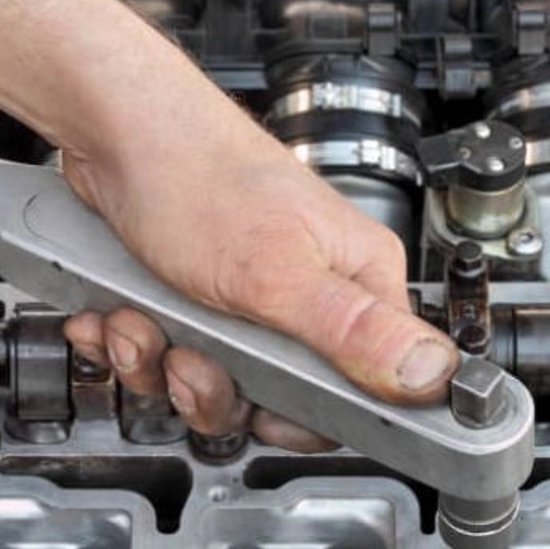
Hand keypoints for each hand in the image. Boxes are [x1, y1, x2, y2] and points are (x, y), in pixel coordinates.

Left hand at [0, 0, 456, 448]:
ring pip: (207, 382)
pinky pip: (163, 356)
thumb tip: (436, 376)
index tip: (263, 412)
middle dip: (208, 388)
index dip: (302, 418)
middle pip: (272, 401)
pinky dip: (129, 342)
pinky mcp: (192, 299)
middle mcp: (307, 295)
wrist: (113, 130)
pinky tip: (115, 313)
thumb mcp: (277, 273)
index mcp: (353, 286)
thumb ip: (354, 334)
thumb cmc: (196, 174)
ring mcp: (245, 300)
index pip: (360, 393)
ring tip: (139, 320)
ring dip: (155, 363)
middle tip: (187, 356)